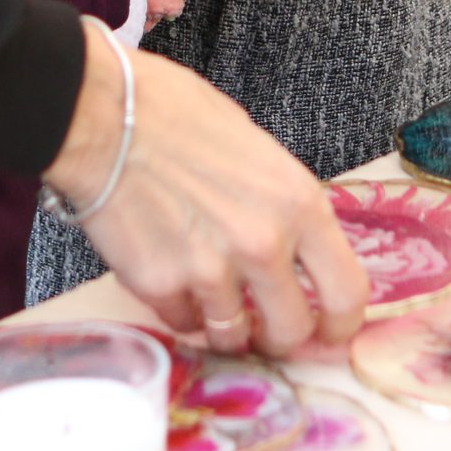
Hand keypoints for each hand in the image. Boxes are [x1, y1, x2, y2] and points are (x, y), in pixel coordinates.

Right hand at [48, 21, 368, 355]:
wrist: (103, 115)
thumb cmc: (174, 113)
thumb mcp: (257, 149)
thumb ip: (281, 204)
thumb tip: (294, 245)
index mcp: (298, 203)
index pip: (348, 292)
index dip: (342, 324)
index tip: (331, 332)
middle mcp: (263, 244)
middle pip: (292, 330)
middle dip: (281, 336)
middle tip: (266, 328)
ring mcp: (211, 270)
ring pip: (233, 336)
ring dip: (225, 323)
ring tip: (209, 293)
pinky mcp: (160, 285)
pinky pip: (182, 322)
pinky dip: (180, 310)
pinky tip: (169, 275)